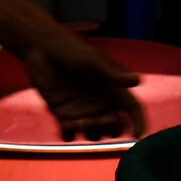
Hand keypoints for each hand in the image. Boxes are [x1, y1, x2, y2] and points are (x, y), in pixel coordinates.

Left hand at [20, 27, 145, 141]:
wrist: (42, 46)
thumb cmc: (71, 48)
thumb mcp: (93, 61)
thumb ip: (112, 74)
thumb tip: (137, 81)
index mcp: (112, 89)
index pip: (131, 109)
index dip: (138, 122)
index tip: (137, 134)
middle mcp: (99, 103)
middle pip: (114, 126)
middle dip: (111, 128)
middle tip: (101, 120)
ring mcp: (81, 110)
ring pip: (94, 133)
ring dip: (91, 132)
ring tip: (79, 122)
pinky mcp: (62, 114)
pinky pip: (70, 133)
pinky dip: (69, 134)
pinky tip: (66, 125)